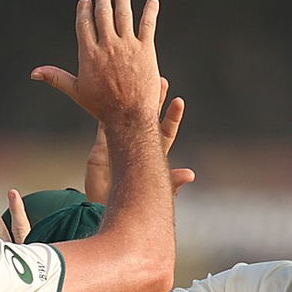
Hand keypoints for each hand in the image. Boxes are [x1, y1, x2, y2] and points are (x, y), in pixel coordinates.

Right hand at [31, 0, 161, 128]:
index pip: (85, 23)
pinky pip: (148, 24)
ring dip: (122, 0)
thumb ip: (56, 77)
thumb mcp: (77, 91)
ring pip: (124, 15)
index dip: (84, 9)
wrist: (129, 117)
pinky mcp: (146, 50)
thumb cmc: (102, 107)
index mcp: (89, 53)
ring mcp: (127, 46)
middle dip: (103, 0)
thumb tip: (33, 73)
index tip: (86, 0)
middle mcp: (107, 45)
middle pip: (103, 14)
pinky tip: (152, 0)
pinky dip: (150, 10)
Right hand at [85, 78, 196, 204]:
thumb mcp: (155, 192)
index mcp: (152, 156)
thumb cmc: (134, 204)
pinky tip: (107, 95)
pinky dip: (105, 111)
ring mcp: (118, 145)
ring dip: (130, 101)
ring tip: (134, 82)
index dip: (172, 117)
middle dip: (155, 100)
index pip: (166, 132)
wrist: (103, 212)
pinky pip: (103, 126)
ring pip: (125, 117)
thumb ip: (172, 183)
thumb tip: (191, 174)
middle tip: (161, 80)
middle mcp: (136, 147)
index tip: (179, 101)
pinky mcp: (100, 149)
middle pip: (148, 118)